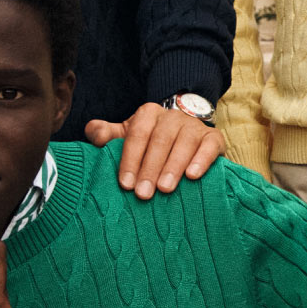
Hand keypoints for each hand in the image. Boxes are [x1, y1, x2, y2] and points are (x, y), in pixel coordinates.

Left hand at [84, 102, 221, 198]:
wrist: (185, 135)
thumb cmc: (150, 142)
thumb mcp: (127, 136)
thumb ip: (107, 135)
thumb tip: (93, 132)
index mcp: (148, 113)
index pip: (137, 134)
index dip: (130, 159)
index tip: (125, 184)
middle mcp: (172, 116)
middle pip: (160, 140)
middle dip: (150, 168)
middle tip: (143, 194)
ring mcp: (195, 126)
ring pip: (184, 143)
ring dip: (173, 167)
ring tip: (165, 189)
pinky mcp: (214, 138)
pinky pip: (209, 146)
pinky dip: (201, 160)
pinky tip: (193, 176)